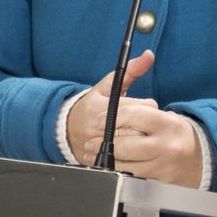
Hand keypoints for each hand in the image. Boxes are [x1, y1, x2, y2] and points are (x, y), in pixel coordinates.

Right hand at [66, 50, 157, 166]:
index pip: (139, 109)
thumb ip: (131, 70)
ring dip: (141, 140)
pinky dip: (133, 155)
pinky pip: (126, 160)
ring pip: (134, 145)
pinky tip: (133, 148)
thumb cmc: (93, 105)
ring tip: (139, 133)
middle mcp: (99, 128)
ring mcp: (99, 146)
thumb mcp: (109, 86)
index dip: (146, 108)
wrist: (68, 129)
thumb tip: (149, 55)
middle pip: (138, 128)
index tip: (144, 107)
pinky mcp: (100, 160)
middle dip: (146, 125)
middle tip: (143, 122)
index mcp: (102, 107)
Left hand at [87, 101, 204, 188]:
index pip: (134, 116)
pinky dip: (116, 171)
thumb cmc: (174, 134)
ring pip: (125, 164)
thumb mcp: (164, 115)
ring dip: (105, 159)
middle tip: (89, 141)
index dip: (112, 117)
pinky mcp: (159, 182)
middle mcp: (166, 145)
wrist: (198, 160)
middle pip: (125, 144)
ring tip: (93, 153)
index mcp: (168, 124)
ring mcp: (162, 166)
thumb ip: (144, 104)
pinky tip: (107, 166)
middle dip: (103, 142)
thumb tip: (141, 63)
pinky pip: (131, 177)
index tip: (98, 119)